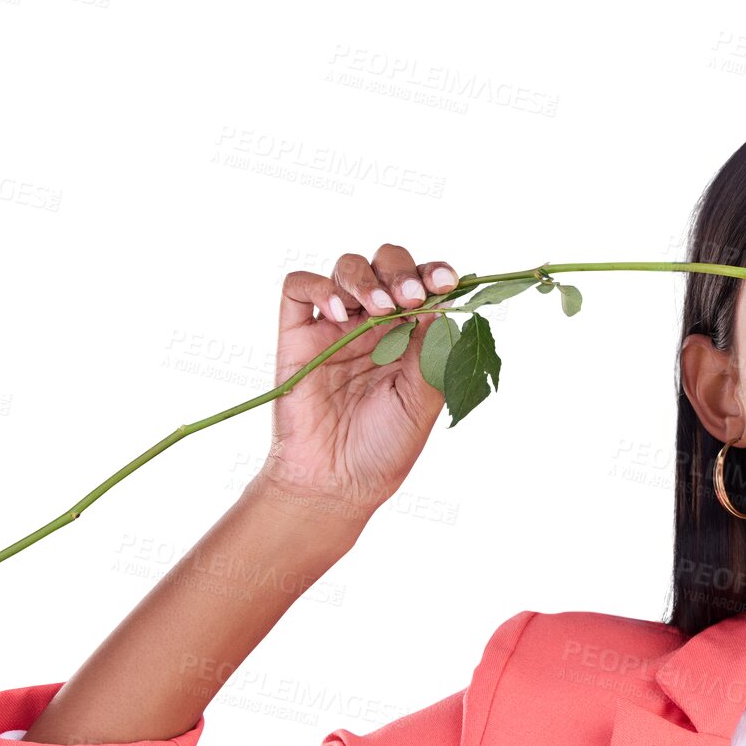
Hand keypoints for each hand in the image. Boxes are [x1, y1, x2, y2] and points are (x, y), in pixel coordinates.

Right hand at [256, 243, 459, 519]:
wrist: (337, 481)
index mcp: (411, 335)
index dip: (436, 274)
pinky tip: (339, 313)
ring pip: (347, 267)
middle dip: (400, 270)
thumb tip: (442, 302)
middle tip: (408, 298)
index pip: (425, 285)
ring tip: (378, 309)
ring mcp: (335, 326)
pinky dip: (319, 288)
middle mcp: (375, 324)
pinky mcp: (299, 334)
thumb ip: (430, 350)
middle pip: (386, 264)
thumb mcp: (422, 399)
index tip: (446, 282)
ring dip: (365, 278)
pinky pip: (299, 288)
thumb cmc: (384, 446)